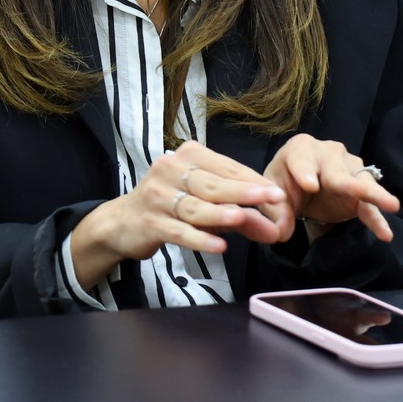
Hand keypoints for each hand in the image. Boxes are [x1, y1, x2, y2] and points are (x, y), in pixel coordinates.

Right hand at [67, 142, 287, 289]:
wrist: (123, 222)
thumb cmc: (171, 206)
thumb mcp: (204, 202)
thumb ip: (239, 212)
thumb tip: (275, 229)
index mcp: (187, 155)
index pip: (226, 167)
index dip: (253, 181)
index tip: (279, 193)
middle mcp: (169, 169)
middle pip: (212, 184)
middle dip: (244, 193)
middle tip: (273, 201)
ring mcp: (156, 196)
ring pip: (195, 207)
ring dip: (220, 213)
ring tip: (244, 219)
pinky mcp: (149, 222)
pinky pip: (179, 230)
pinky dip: (199, 238)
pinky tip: (219, 246)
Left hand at [262, 134, 399, 243]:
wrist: (300, 189)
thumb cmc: (285, 183)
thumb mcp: (272, 194)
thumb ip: (275, 211)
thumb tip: (280, 232)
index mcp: (300, 149)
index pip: (302, 158)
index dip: (305, 170)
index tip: (310, 185)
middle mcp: (328, 153)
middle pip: (336, 169)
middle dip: (345, 181)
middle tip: (356, 191)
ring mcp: (349, 170)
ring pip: (362, 183)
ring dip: (374, 195)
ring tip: (390, 205)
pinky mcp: (361, 192)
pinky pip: (369, 206)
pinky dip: (377, 219)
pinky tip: (385, 234)